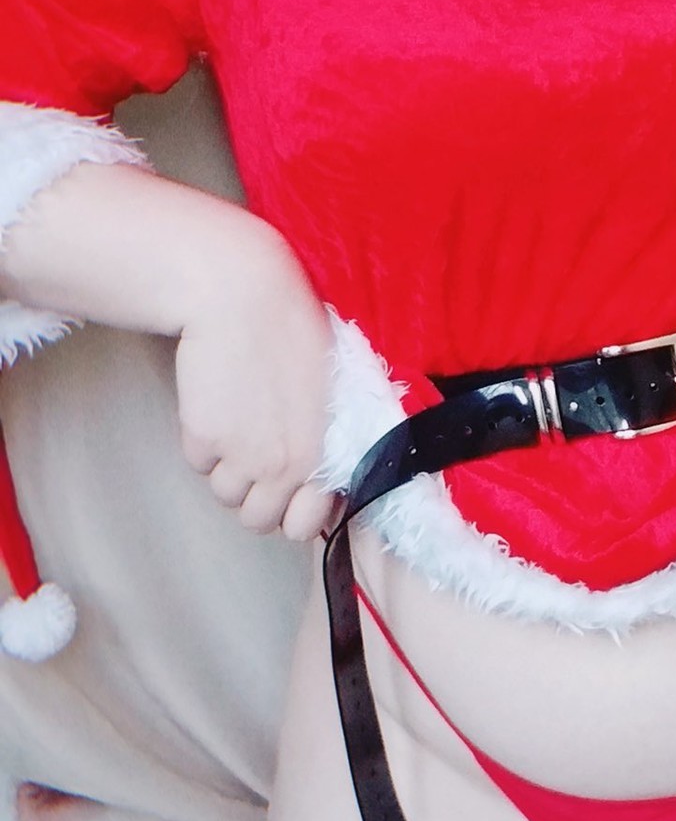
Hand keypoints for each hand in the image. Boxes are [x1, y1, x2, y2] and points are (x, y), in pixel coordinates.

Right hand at [174, 226, 336, 541]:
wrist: (243, 296)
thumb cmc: (294, 329)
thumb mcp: (330, 389)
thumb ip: (327, 440)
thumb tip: (317, 480)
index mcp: (329, 452)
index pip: (306, 525)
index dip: (294, 511)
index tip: (288, 487)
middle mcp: (288, 466)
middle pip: (259, 520)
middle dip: (255, 494)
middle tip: (254, 454)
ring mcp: (245, 458)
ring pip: (225, 495)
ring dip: (227, 468)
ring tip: (237, 420)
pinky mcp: (205, 441)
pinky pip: (199, 464)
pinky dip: (203, 443)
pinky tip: (216, 402)